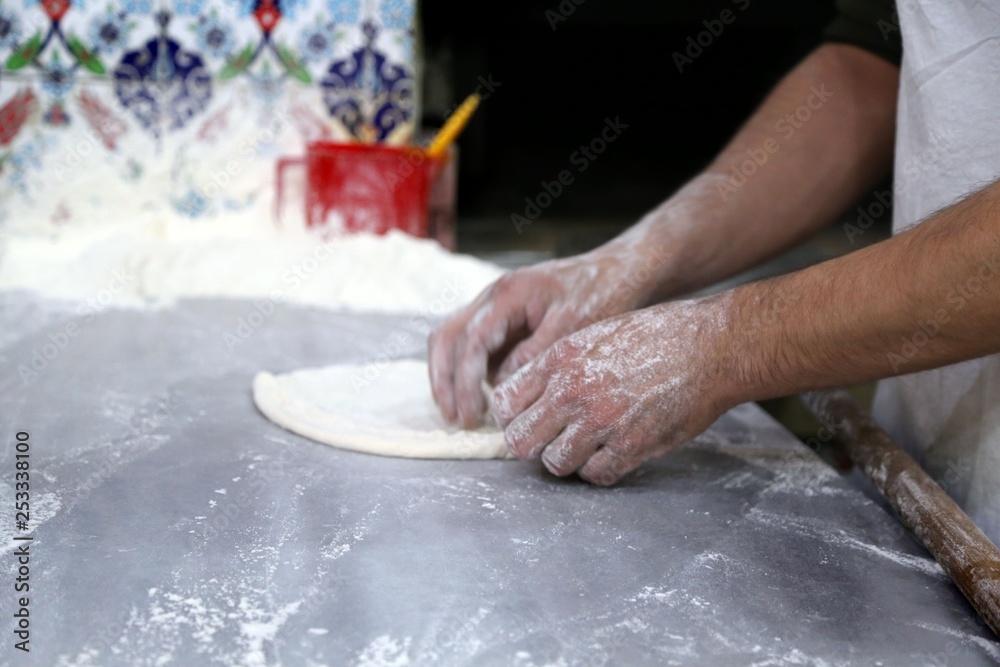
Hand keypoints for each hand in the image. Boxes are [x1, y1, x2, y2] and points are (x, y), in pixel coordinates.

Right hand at [429, 246, 664, 427]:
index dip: (465, 381)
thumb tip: (501, 387)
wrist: (619, 272)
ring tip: (463, 416)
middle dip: (444, 381)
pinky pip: (474, 347)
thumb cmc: (602, 295)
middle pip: (445, 338)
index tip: (471, 414)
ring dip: (451, 378)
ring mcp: (494, 308)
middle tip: (454, 419)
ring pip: (454, 342)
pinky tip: (483, 400)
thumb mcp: (572, 328)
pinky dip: (471, 374)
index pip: (470, 340)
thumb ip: (533, 356)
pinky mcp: (503, 321)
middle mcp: (492, 298)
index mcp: (508, 295)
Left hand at [490, 296, 737, 484]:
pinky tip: (610, 451)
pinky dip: (599, 469)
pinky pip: (595, 475)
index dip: (511, 415)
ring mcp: (601, 423)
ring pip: (555, 463)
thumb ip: (559, 365)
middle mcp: (573, 392)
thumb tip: (531, 395)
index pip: (505, 402)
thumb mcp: (595, 334)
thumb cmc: (656, 335)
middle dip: (531, 444)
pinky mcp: (631, 447)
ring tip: (584, 444)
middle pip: (520, 441)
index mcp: (560, 359)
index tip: (525, 417)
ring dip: (566, 458)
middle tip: (548, 439)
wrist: (709, 347)